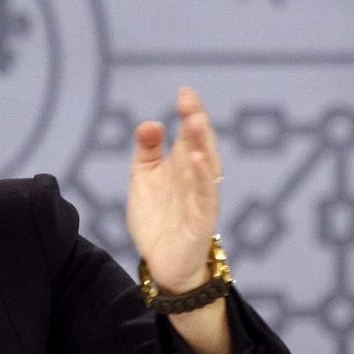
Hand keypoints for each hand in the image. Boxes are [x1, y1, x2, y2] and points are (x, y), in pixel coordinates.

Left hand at [127, 86, 221, 291]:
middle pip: (201, 145)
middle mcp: (196, 178)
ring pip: (208, 167)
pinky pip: (205, 197)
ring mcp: (201, 198)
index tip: (184, 91)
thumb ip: (147, 150)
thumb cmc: (158, 218)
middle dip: (196, 123)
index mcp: (183, 165)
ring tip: (195, 122)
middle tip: (188, 102)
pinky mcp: (202, 220)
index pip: (190, 134)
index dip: (190, 112)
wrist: (161, 262)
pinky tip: (198, 160)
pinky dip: (203, 178)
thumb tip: (151, 123)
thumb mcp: (145, 178)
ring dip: (203, 144)